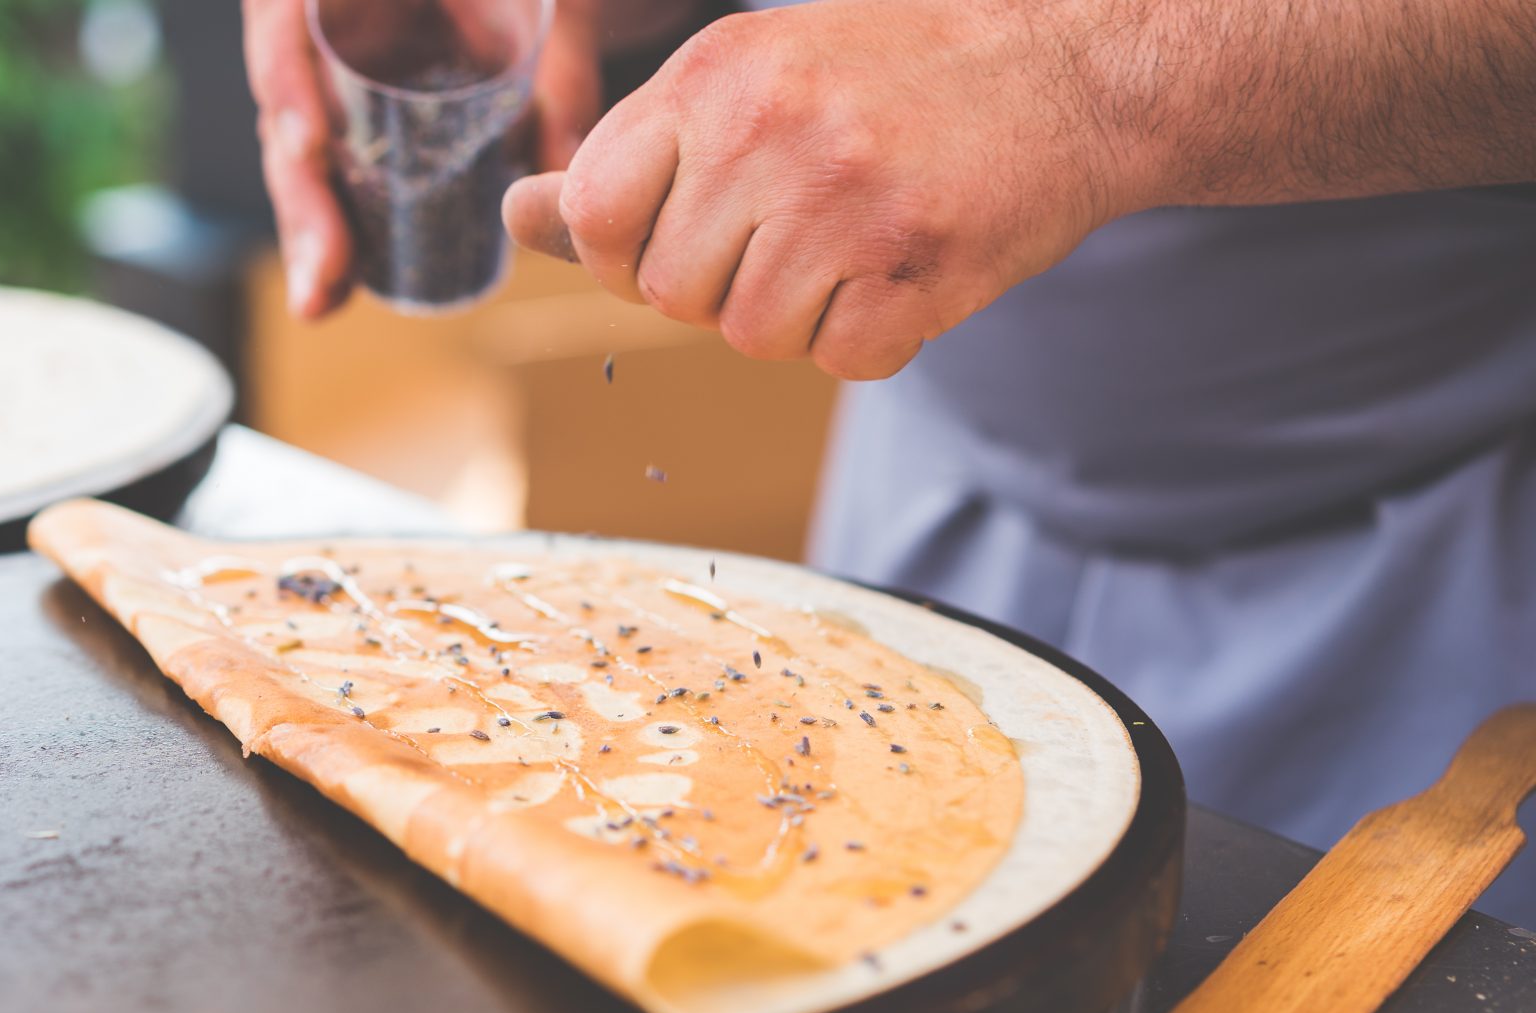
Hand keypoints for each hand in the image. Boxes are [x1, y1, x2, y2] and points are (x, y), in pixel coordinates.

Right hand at [242, 0, 603, 319]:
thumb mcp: (550, 9)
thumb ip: (561, 73)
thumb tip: (570, 171)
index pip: (283, 16)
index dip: (284, 78)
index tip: (309, 148)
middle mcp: (321, 24)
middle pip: (284, 107)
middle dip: (303, 195)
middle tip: (327, 268)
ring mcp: (328, 80)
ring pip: (296, 155)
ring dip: (308, 232)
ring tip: (319, 301)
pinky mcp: (348, 124)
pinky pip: (327, 178)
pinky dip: (330, 235)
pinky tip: (327, 299)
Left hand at [502, 0, 1134, 379]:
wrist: (1074, 69)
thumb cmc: (894, 76)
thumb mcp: (752, 77)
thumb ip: (636, 155)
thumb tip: (519, 218)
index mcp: (717, 76)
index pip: (596, 212)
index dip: (622, 253)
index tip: (678, 237)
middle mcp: (772, 133)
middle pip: (670, 293)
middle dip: (720, 286)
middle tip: (791, 232)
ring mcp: (848, 203)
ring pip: (752, 338)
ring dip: (798, 316)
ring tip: (852, 244)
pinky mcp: (919, 269)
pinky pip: (841, 360)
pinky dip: (870, 336)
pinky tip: (904, 269)